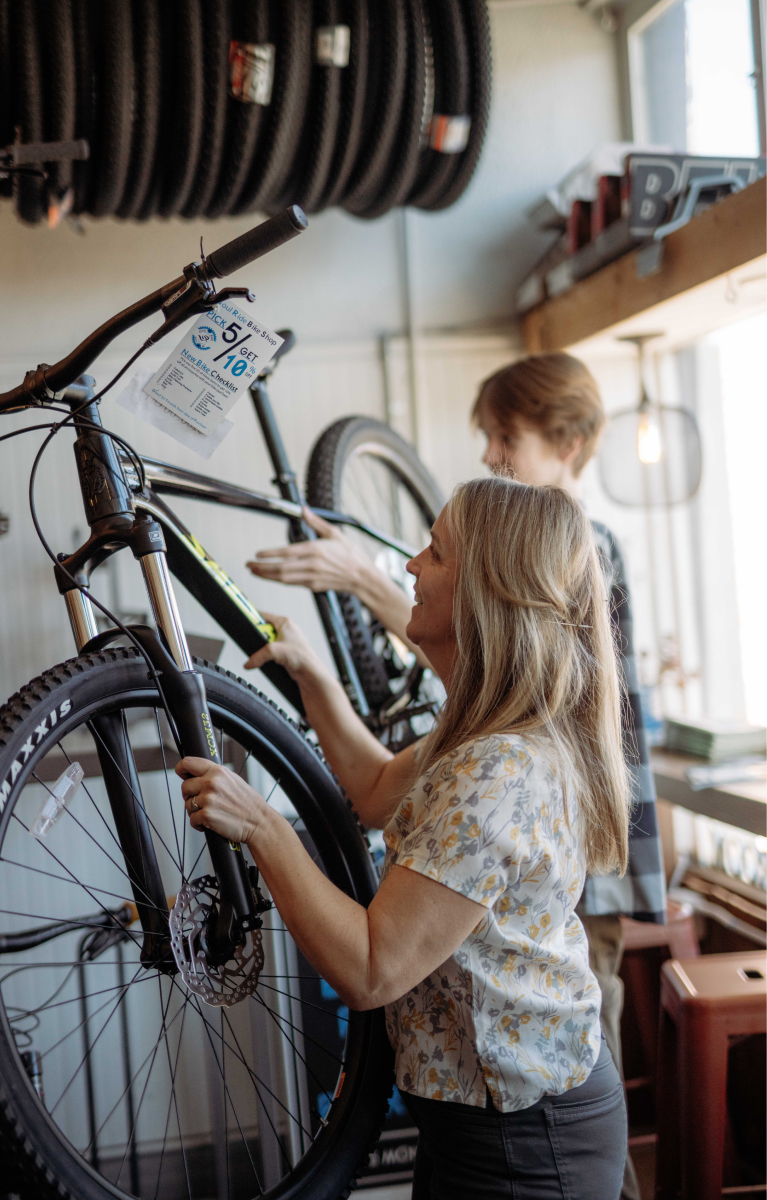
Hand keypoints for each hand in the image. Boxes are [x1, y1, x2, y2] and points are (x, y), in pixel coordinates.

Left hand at [175, 757, 267, 843]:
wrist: (259, 822)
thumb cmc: (248, 804)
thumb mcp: (233, 780)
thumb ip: (215, 776)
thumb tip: (196, 775)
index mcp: (218, 771)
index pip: (188, 763)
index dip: (181, 769)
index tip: (182, 773)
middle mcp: (211, 783)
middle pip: (185, 787)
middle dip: (190, 796)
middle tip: (202, 802)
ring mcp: (208, 799)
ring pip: (187, 805)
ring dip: (195, 811)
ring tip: (210, 813)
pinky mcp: (206, 815)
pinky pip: (192, 820)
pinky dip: (199, 824)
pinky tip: (210, 823)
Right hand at [243, 610, 329, 679]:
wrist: (310, 673)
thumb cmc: (301, 657)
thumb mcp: (273, 651)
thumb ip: (257, 656)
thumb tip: (248, 662)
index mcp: (285, 622)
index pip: (263, 615)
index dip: (252, 618)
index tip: (243, 621)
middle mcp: (286, 630)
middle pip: (264, 630)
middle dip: (259, 639)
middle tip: (258, 646)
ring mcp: (287, 641)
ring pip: (268, 643)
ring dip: (264, 650)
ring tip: (267, 655)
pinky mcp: (287, 652)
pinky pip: (273, 652)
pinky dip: (269, 656)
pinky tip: (270, 661)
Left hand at [247, 507, 370, 593]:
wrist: (362, 577)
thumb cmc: (350, 554)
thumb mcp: (334, 533)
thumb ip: (316, 522)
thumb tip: (303, 510)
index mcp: (316, 549)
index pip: (287, 552)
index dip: (269, 554)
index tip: (257, 554)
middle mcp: (312, 564)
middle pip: (280, 568)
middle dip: (261, 567)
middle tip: (248, 564)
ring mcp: (311, 577)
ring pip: (283, 578)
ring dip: (266, 575)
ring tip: (254, 570)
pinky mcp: (313, 586)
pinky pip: (291, 583)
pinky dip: (278, 580)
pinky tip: (270, 576)